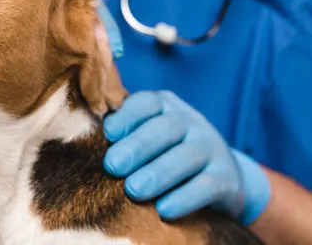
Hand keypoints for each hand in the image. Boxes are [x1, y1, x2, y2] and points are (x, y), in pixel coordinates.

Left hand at [103, 90, 270, 224]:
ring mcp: (212, 148)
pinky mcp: (226, 178)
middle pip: (168, 127)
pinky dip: (185, 197)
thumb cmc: (168, 154)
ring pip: (188, 155)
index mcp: (167, 107)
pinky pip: (207, 185)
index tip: (108, 134)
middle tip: (113, 166)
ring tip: (134, 189)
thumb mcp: (151, 135)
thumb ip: (124, 134)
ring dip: (159, 172)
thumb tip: (85, 141)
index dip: (128, 116)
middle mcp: (192, 122)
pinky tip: (164, 209)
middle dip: (138, 145)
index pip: (148, 102)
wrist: (223, 177)